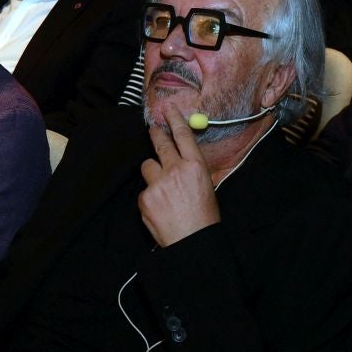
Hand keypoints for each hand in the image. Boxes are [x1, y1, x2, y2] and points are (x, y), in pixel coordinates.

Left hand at [137, 106, 219, 247]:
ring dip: (152, 173)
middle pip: (161, 143)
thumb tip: (181, 159)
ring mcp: (158, 183)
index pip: (183, 135)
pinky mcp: (145, 197)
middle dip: (155, 133)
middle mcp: (176, 170)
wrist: (193, 243)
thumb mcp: (207, 187)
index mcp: (196, 166)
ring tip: (163, 190)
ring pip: (147, 166)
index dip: (174, 119)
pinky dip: (150, 197)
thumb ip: (192, 169)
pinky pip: (144, 190)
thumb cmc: (204, 218)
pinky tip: (160, 208)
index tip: (168, 109)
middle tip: (152, 128)